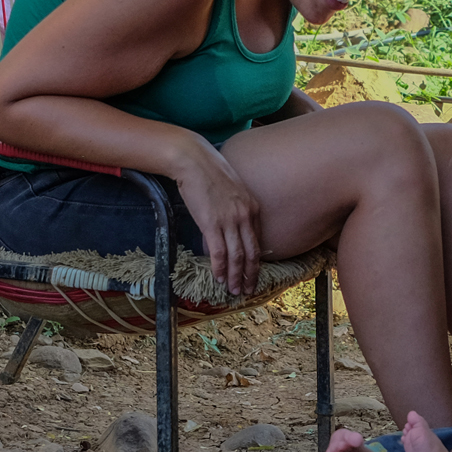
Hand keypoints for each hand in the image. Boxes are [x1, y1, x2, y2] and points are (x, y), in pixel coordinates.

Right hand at [173, 145, 261, 294]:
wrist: (194, 161)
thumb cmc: (210, 173)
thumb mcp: (232, 191)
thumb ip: (235, 211)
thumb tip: (229, 229)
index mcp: (253, 208)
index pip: (257, 241)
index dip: (256, 261)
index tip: (253, 273)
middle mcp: (245, 216)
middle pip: (251, 253)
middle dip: (250, 275)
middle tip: (248, 290)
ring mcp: (229, 220)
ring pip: (237, 257)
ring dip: (235, 277)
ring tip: (233, 290)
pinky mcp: (212, 223)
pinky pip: (219, 253)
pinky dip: (220, 268)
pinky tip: (218, 278)